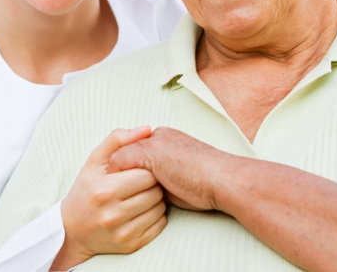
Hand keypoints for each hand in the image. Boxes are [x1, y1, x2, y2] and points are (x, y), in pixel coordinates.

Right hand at [52, 127, 167, 269]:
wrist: (72, 230)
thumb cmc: (86, 189)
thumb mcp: (94, 160)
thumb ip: (118, 139)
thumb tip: (147, 129)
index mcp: (104, 190)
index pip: (147, 174)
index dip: (148, 169)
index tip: (140, 169)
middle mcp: (112, 214)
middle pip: (155, 191)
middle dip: (153, 184)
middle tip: (142, 183)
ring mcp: (122, 232)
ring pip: (160, 208)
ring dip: (156, 200)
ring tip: (141, 195)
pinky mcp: (131, 245)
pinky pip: (160, 225)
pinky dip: (156, 216)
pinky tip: (142, 210)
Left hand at [109, 127, 232, 212]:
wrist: (222, 179)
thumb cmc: (206, 184)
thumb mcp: (178, 176)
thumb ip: (160, 176)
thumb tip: (144, 191)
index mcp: (168, 139)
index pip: (136, 153)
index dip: (129, 174)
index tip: (125, 190)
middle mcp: (158, 136)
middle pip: (125, 154)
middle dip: (119, 176)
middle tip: (113, 196)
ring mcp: (152, 142)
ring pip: (118, 159)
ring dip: (116, 180)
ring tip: (116, 198)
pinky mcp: (147, 152)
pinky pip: (117, 164)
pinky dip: (116, 181)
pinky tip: (122, 195)